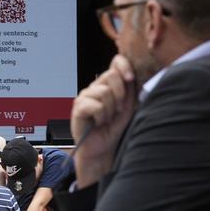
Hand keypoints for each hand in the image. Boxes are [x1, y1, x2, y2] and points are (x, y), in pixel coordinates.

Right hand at [70, 55, 136, 187]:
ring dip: (110, 109)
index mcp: (108, 84)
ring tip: (107, 119)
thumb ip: (128, 89)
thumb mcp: (127, 106)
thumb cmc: (113, 128)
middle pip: (110, 75)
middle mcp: (95, 87)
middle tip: (117, 110)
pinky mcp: (78, 107)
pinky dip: (101, 116)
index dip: (124, 66)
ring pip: (103, 91)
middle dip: (119, 94)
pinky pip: (95, 105)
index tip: (131, 78)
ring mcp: (85, 96)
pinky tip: (98, 123)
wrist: (102, 149)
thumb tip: (129, 74)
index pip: (115, 62)